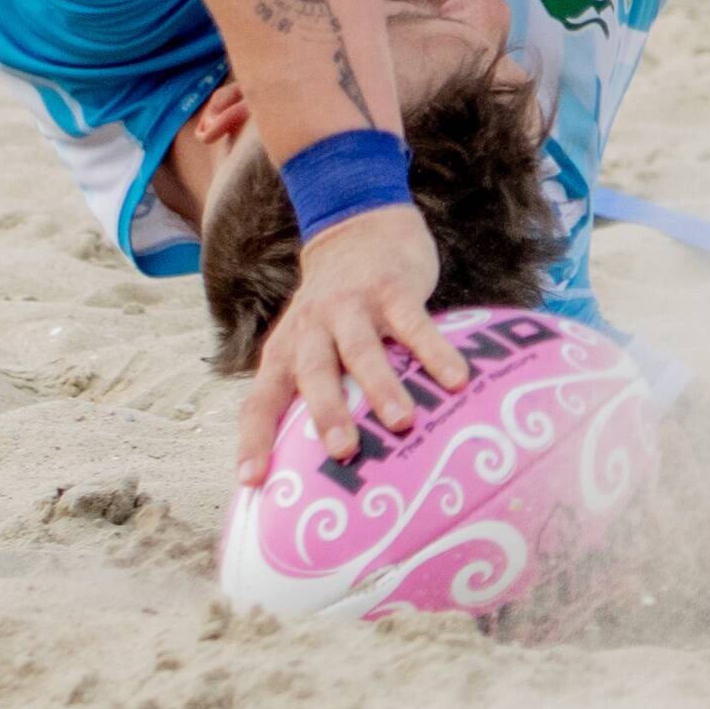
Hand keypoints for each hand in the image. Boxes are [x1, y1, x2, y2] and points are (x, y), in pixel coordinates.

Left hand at [230, 203, 451, 488]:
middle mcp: (312, 330)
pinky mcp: (391, 290)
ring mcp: (351, 307)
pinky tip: (456, 379)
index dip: (255, 440)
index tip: (253, 482)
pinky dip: (433, 351)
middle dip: (325, 413)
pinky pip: (414, 323)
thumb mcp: (309, 345)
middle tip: (342, 451)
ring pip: (361, 349)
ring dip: (381, 386)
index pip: (261, 399)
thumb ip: (315, 395)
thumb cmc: (334, 312)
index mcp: (286, 351)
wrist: (357, 226)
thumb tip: (327, 473)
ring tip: (402, 422)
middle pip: (312, 373)